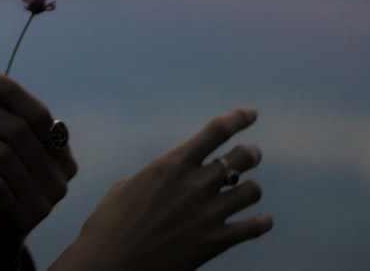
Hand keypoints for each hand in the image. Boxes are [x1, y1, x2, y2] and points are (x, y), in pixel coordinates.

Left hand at [0, 70, 77, 266]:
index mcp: (64, 157)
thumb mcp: (9, 149)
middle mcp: (60, 180)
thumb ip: (9, 119)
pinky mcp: (19, 220)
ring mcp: (43, 203)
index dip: (12, 92)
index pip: (39, 115)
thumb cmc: (5, 182)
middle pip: (19, 132)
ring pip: (3, 156)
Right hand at [51, 107, 271, 270]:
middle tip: (251, 154)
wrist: (111, 264)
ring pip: (252, 190)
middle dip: (250, 153)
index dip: (238, 119)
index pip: (216, 131)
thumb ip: (154, 177)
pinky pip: (254, 226)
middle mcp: (195, 183)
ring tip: (245, 191)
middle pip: (241, 156)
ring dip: (250, 188)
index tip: (251, 114)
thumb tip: (165, 181)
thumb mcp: (125, 187)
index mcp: (171, 164)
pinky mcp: (216, 241)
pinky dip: (261, 222)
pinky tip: (260, 220)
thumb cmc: (108, 224)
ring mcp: (209, 213)